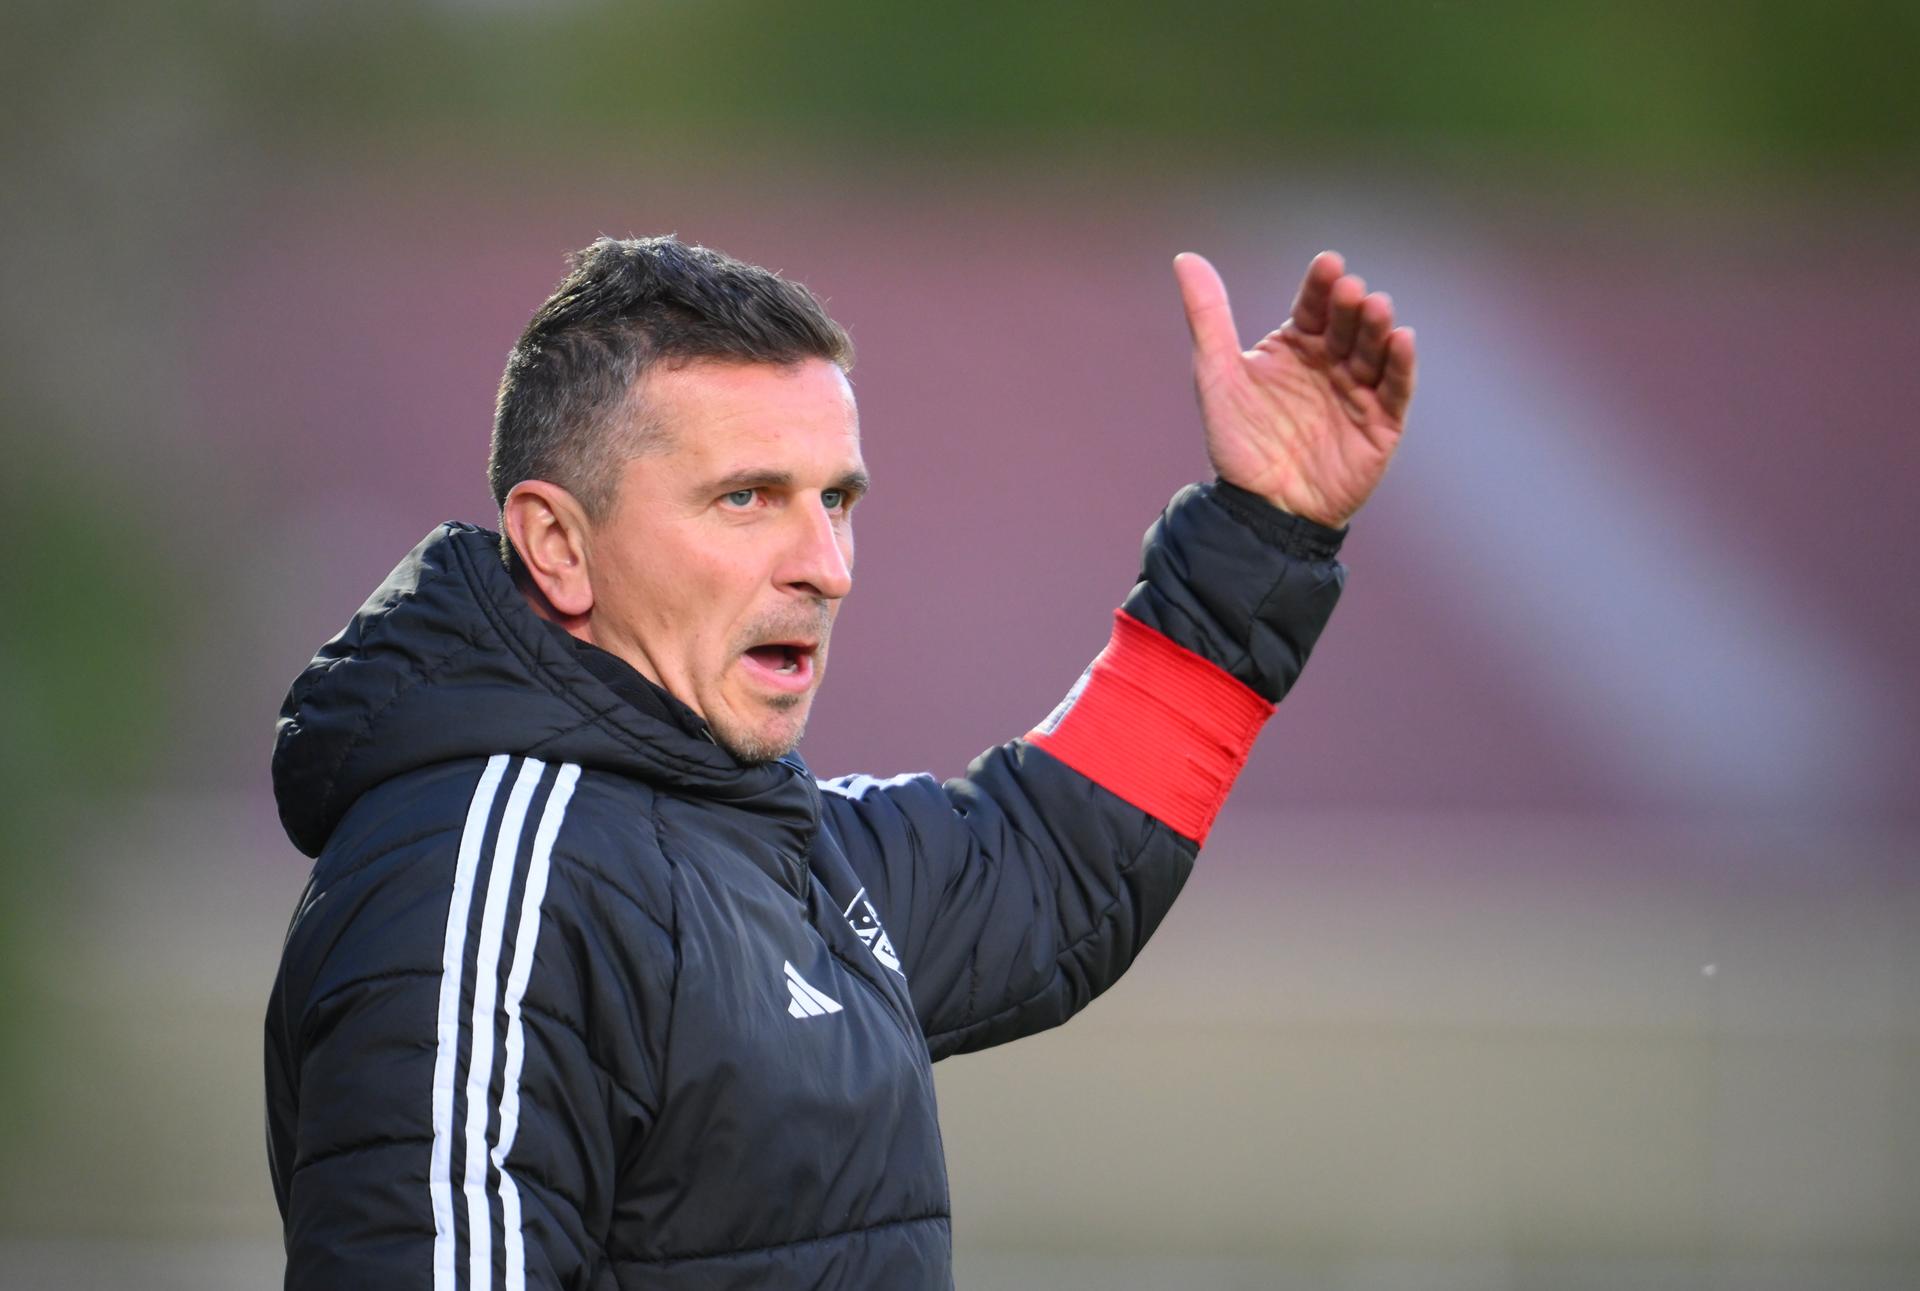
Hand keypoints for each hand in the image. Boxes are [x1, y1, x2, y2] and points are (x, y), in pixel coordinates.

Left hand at [1174, 250, 1415, 528]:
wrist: (1259, 506)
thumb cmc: (1238, 441)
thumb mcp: (1216, 374)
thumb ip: (1207, 316)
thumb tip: (1185, 258)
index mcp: (1296, 345)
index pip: (1313, 306)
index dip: (1321, 286)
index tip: (1327, 265)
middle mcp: (1331, 362)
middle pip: (1347, 325)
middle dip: (1351, 306)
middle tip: (1350, 291)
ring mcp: (1358, 391)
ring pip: (1374, 351)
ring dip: (1378, 328)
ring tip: (1376, 308)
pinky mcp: (1381, 423)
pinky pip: (1396, 390)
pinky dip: (1402, 366)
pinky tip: (1402, 340)